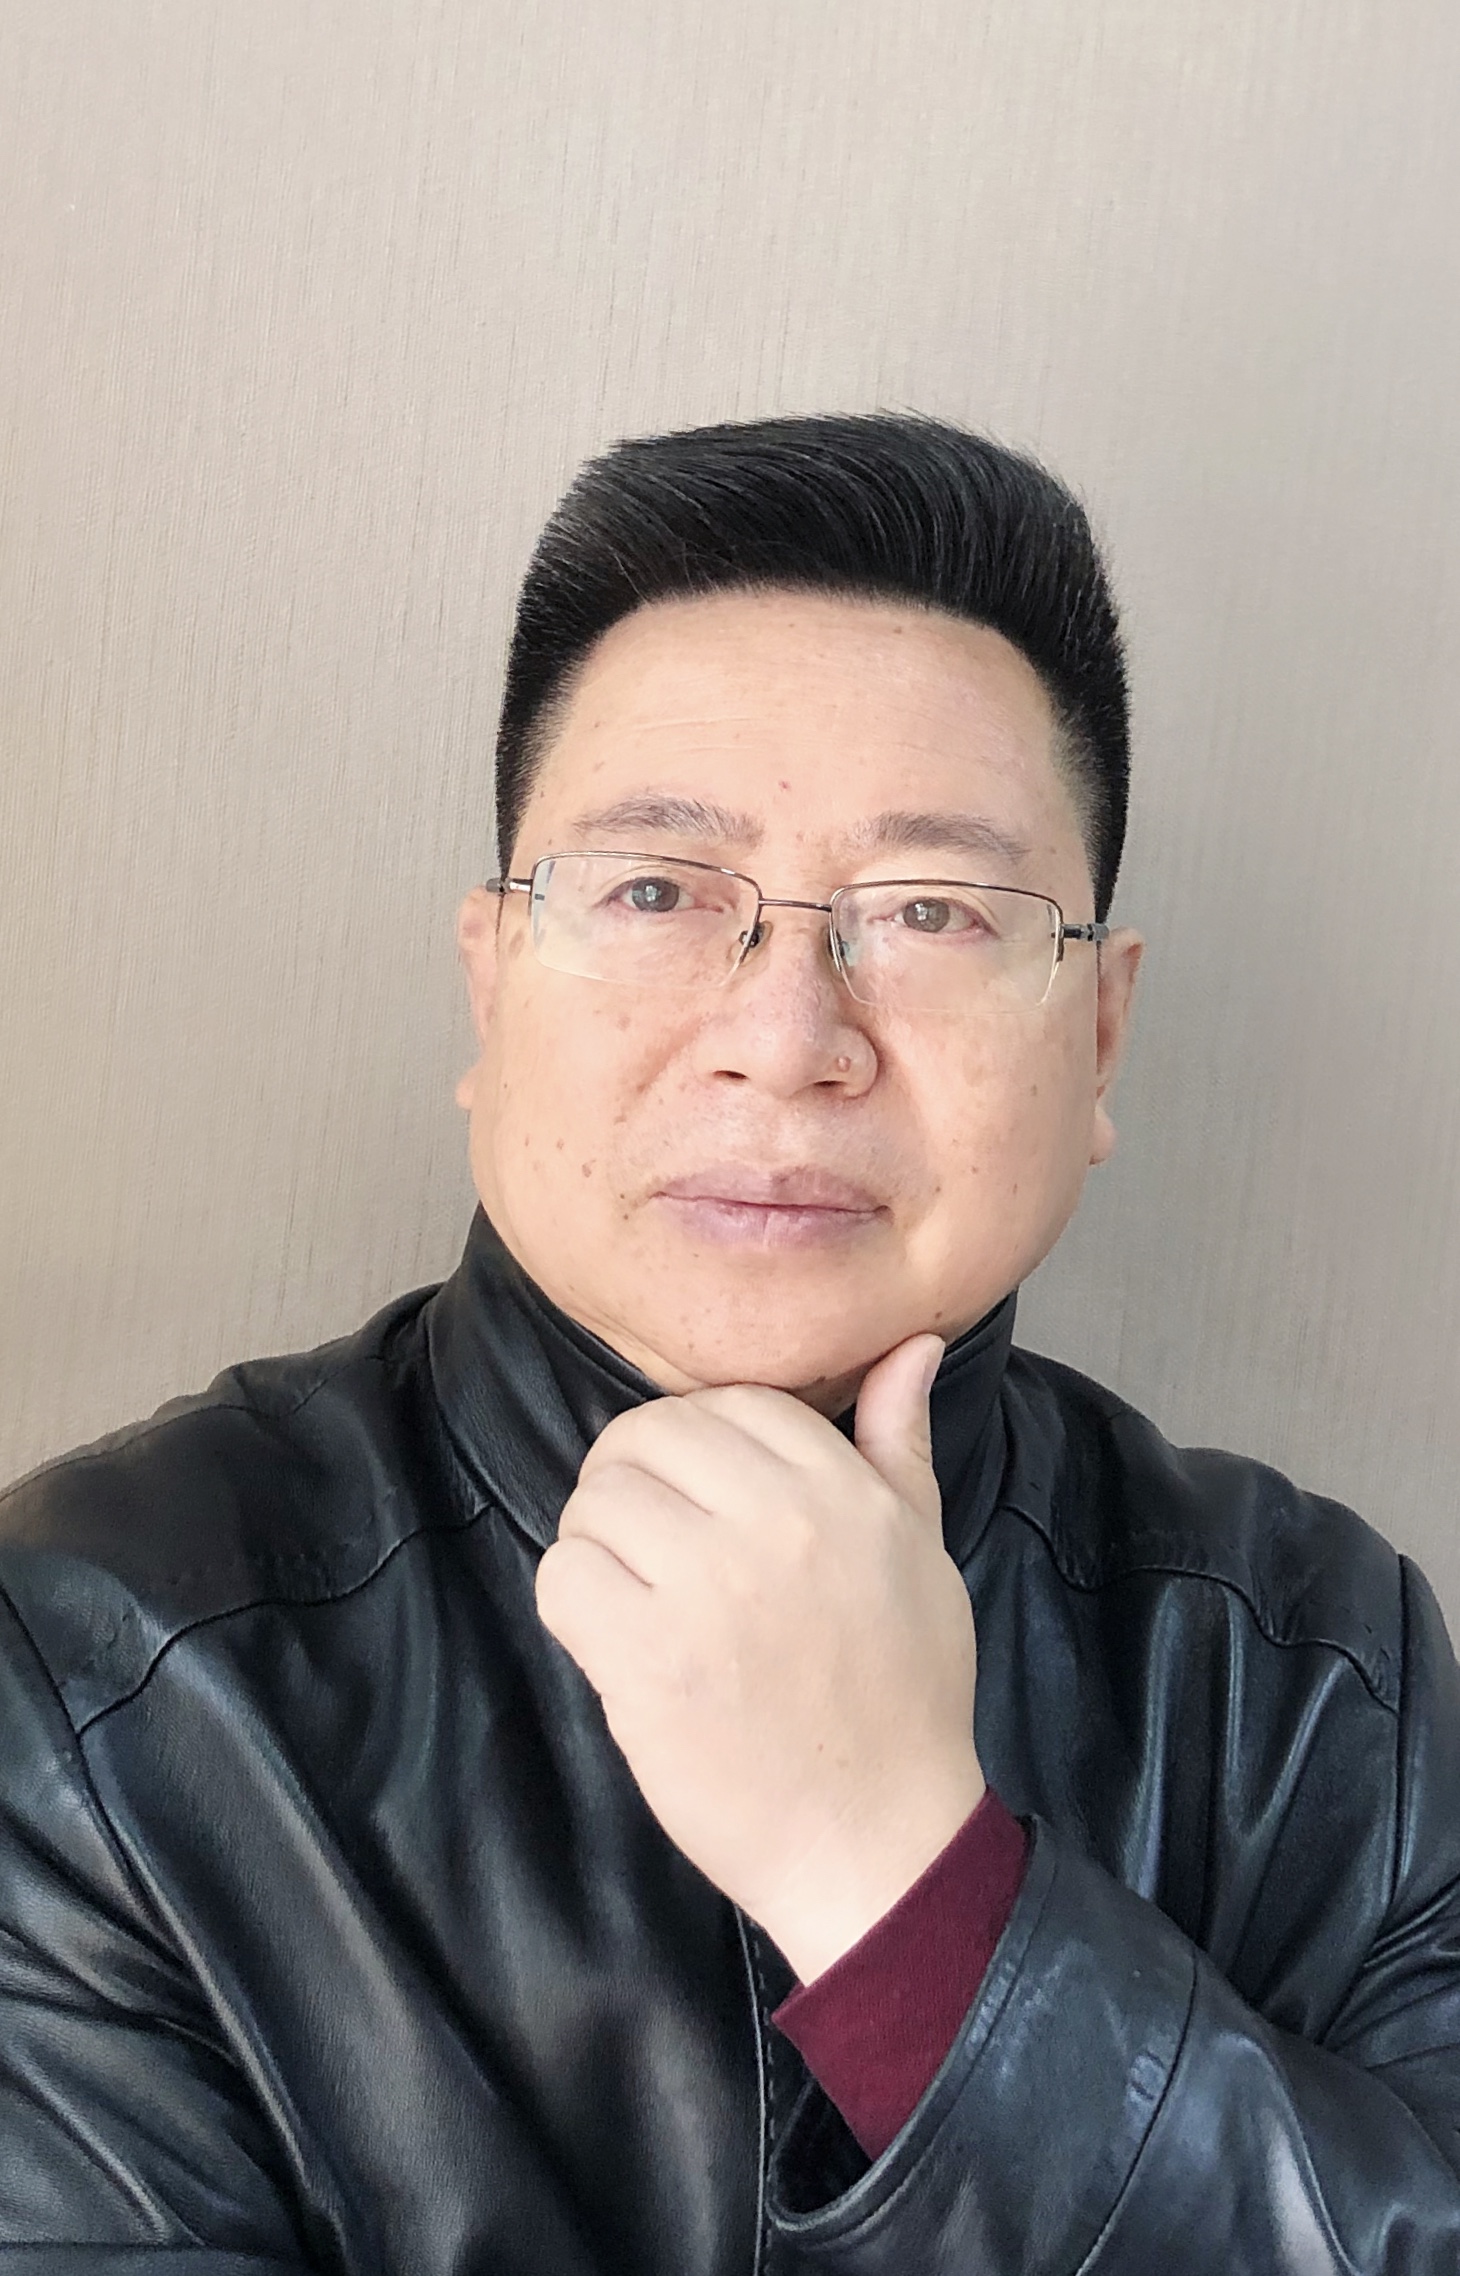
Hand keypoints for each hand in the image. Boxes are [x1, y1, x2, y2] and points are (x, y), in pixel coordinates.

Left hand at [534, 1334, 985, 1983]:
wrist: (878, 1842)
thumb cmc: (905, 1697)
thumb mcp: (923, 1553)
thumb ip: (901, 1444)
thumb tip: (911, 1345)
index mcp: (842, 1489)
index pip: (727, 1402)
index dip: (698, 1446)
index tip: (706, 1501)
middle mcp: (775, 1522)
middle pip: (644, 1437)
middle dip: (632, 1481)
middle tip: (652, 1545)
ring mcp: (707, 1589)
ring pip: (593, 1502)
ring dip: (598, 1545)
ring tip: (637, 1595)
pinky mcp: (647, 1660)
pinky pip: (563, 1578)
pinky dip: (573, 1605)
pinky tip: (615, 1640)